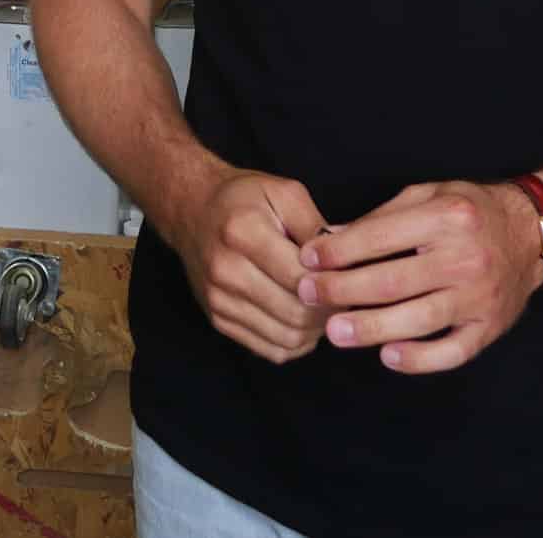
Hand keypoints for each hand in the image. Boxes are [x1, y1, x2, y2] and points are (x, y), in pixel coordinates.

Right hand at [159, 168, 329, 364]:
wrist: (192, 209)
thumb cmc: (244, 198)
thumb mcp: (284, 193)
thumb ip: (314, 226)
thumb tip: (344, 262)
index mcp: (243, 232)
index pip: (300, 278)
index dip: (334, 284)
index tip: (350, 278)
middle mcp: (225, 270)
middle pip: (294, 314)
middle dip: (328, 311)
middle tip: (345, 298)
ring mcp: (219, 300)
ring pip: (285, 338)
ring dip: (315, 331)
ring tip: (326, 309)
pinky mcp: (218, 319)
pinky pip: (269, 350)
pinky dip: (295, 344)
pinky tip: (303, 323)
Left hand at [298, 180, 542, 373]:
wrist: (531, 234)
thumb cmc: (471, 212)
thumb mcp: (428, 195)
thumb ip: (381, 219)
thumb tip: (330, 240)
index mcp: (446, 217)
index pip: (381, 236)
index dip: (339, 251)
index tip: (308, 259)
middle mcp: (464, 257)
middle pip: (393, 281)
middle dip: (342, 290)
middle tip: (307, 296)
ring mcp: (479, 296)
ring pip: (418, 320)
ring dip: (371, 328)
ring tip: (335, 331)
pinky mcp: (489, 327)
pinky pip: (452, 351)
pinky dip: (420, 359)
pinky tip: (389, 357)